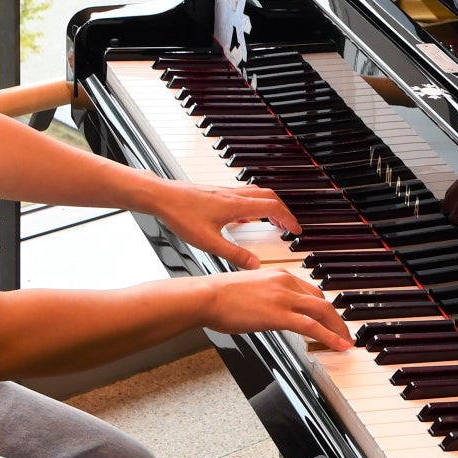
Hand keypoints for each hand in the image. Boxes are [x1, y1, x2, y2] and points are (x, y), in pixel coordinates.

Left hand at [150, 182, 299, 268]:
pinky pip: (243, 196)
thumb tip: (254, 265)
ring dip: (269, 207)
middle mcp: (234, 195)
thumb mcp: (209, 242)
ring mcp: (225, 192)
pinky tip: (244, 219)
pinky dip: (253, 206)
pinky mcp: (216, 193)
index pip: (273, 209)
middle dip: (283, 212)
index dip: (288, 219)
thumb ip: (234, 254)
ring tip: (271, 222)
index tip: (296, 230)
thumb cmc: (180, 215)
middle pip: (270, 198)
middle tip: (288, 227)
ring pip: (257, 195)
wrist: (161, 197)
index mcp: (237, 206)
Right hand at [196, 269, 352, 349]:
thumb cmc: (218, 295)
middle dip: (336, 318)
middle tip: (343, 332)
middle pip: (322, 300)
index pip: (311, 290)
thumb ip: (263, 297)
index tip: (328, 318)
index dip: (323, 307)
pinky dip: (329, 336)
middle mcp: (286, 282)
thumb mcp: (248, 290)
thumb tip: (266, 310)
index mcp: (279, 275)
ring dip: (338, 328)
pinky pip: (312, 326)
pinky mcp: (279, 314)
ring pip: (322, 312)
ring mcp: (284, 298)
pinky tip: (338, 345)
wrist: (206, 296)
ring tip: (346, 342)